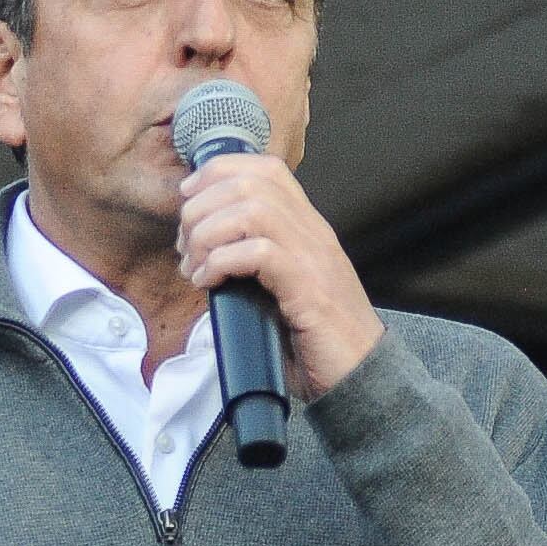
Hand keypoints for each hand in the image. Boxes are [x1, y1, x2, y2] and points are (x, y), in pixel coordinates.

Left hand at [175, 150, 382, 396]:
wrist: (361, 376)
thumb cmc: (316, 338)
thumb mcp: (283, 288)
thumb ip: (254, 263)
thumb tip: (200, 256)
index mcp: (307, 228)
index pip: (265, 169)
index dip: (218, 173)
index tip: (188, 199)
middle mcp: (313, 233)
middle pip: (250, 183)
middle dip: (202, 208)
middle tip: (185, 247)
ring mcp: (313, 258)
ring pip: (251, 210)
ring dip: (208, 234)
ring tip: (194, 266)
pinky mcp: (309, 289)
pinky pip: (259, 252)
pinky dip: (222, 262)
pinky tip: (208, 283)